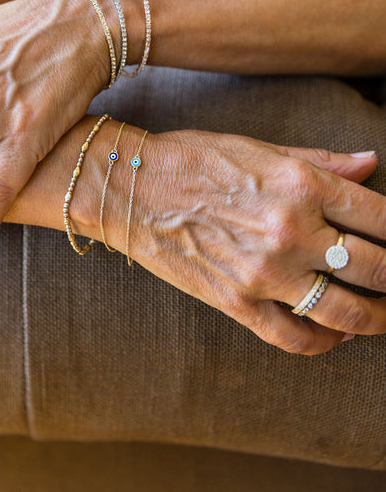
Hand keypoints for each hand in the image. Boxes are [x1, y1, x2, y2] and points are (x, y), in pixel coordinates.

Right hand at [102, 130, 385, 353]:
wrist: (130, 189)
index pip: (380, 217)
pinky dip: (325, 342)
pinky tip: (337, 333)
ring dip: (376, 318)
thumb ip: (320, 161)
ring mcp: (264, 273)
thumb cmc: (194, 159)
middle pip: (375, 267)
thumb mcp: (261, 148)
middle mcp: (290, 230)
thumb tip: (369, 163)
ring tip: (382, 314)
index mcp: (300, 184)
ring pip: (346, 311)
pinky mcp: (238, 303)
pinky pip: (296, 338)